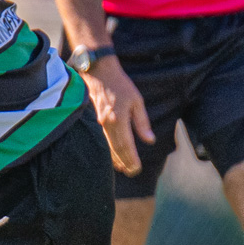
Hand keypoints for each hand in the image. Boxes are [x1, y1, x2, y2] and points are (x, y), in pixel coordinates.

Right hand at [82, 57, 153, 174]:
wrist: (98, 72)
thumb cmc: (120, 85)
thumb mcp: (136, 101)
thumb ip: (142, 122)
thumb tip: (149, 140)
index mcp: (118, 120)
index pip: (126, 145)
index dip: (132, 159)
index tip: (137, 169)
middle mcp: (106, 124)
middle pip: (116, 149)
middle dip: (124, 162)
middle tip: (132, 172)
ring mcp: (98, 122)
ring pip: (107, 146)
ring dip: (115, 158)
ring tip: (123, 168)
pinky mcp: (94, 120)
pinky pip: (101, 139)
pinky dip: (107, 149)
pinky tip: (111, 154)